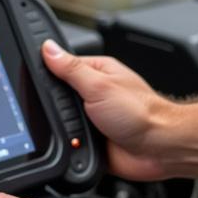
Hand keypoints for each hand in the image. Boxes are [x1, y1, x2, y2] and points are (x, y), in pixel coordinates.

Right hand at [42, 40, 171, 180]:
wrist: (160, 148)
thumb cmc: (142, 112)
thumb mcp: (99, 85)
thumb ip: (71, 68)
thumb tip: (48, 48)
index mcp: (96, 72)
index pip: (60, 67)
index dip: (47, 74)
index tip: (38, 80)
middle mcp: (94, 94)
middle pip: (58, 98)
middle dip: (58, 109)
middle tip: (71, 112)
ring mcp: (93, 119)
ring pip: (61, 124)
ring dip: (66, 131)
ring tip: (81, 131)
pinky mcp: (92, 142)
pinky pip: (70, 145)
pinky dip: (71, 148)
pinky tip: (80, 147)